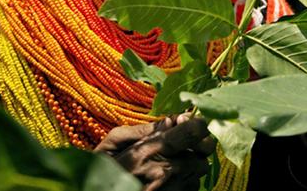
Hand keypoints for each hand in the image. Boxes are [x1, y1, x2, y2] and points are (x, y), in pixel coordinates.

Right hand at [95, 114, 215, 190]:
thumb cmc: (104, 171)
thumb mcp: (113, 144)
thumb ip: (143, 130)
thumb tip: (169, 121)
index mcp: (149, 151)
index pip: (192, 131)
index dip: (198, 124)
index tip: (195, 122)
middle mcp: (164, 171)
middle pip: (203, 152)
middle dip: (197, 146)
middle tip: (185, 144)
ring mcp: (171, 190)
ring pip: (200, 170)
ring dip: (192, 164)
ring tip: (173, 164)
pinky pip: (193, 187)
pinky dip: (187, 181)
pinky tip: (170, 180)